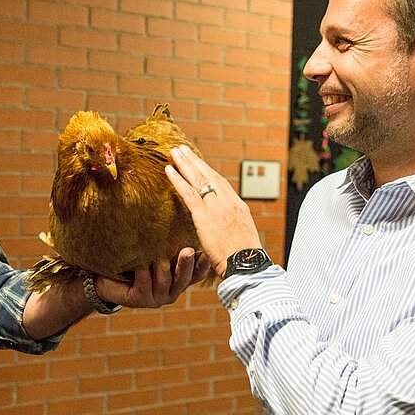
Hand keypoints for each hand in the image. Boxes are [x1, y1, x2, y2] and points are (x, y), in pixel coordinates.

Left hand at [96, 247, 211, 307]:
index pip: (197, 274)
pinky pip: (145, 285)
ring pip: (165, 282)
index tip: (208, 252)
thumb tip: (181, 216)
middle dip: (186, 264)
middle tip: (188, 251)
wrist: (105, 278)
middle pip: (184, 279)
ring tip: (159, 255)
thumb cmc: (133, 261)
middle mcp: (171, 291)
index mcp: (178, 280)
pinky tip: (140, 264)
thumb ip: (168, 245)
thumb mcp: (155, 252)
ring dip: (163, 268)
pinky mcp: (140, 300)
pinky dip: (143, 273)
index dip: (203, 265)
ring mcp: (157, 298)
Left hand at [165, 145, 262, 277]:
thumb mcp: (242, 238)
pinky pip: (188, 193)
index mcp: (238, 207)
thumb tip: (224, 228)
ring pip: (198, 180)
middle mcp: (228, 203)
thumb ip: (231, 227)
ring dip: (185, 164)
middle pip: (210, 176)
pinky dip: (177, 180)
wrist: (246, 265)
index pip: (221, 184)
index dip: (209, 172)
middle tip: (184, 149)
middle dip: (196, 161)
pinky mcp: (205, 216)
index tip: (199, 163)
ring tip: (175, 152)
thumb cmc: (244, 259)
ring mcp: (217, 207)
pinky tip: (168, 170)